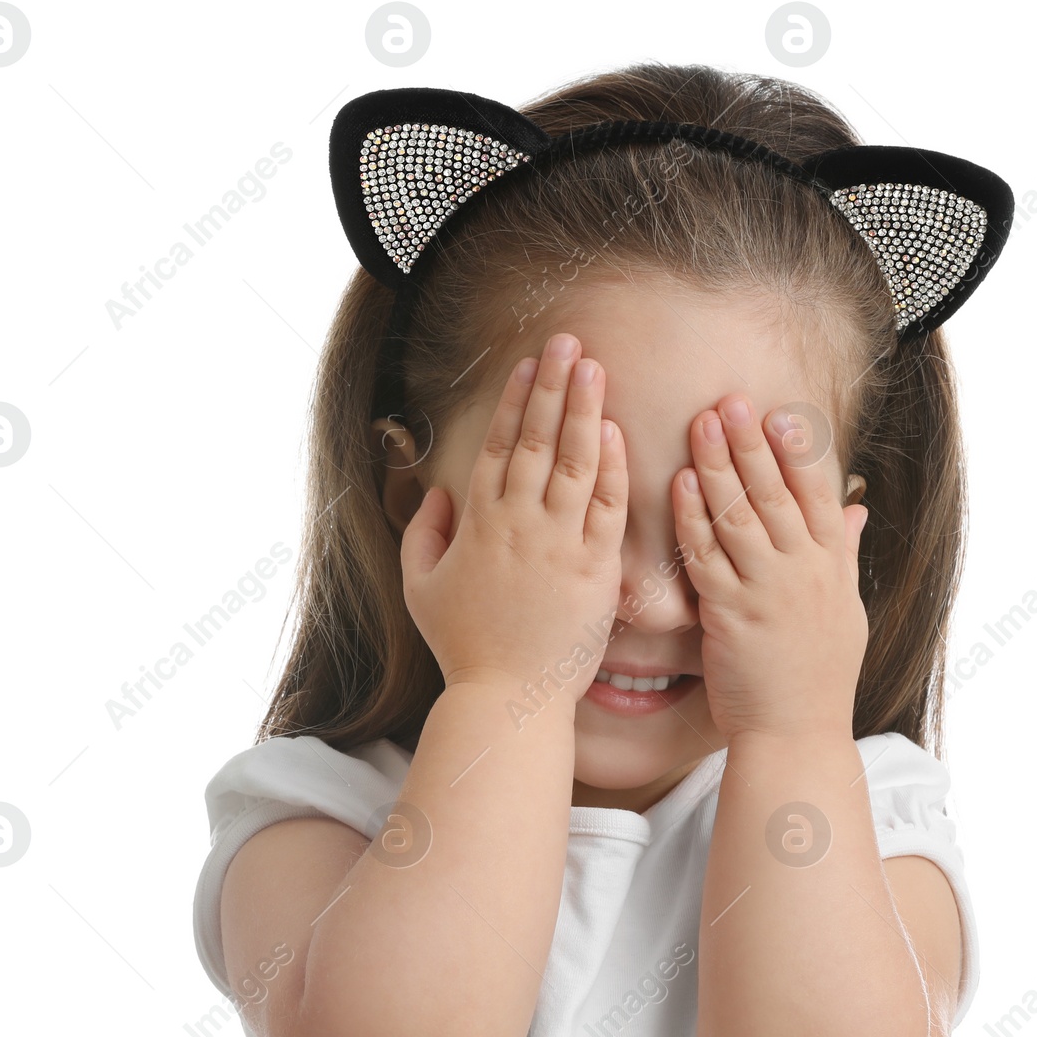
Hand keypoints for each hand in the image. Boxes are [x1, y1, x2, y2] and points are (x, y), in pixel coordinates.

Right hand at [401, 333, 627, 710]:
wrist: (505, 696)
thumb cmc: (463, 646)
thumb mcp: (421, 587)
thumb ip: (424, 535)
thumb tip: (438, 495)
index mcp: (478, 522)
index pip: (501, 445)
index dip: (517, 399)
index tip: (530, 362)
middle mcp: (518, 523)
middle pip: (538, 439)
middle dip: (554, 385)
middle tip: (569, 340)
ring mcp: (558, 544)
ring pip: (573, 462)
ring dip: (585, 410)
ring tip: (596, 367)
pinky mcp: (594, 570)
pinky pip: (605, 508)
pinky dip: (610, 468)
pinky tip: (615, 431)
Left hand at [671, 395, 867, 741]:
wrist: (797, 734)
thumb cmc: (817, 676)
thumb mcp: (845, 610)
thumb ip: (842, 553)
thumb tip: (853, 509)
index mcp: (831, 566)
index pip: (817, 493)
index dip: (798, 449)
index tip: (779, 410)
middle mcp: (804, 571)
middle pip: (777, 493)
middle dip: (752, 442)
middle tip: (730, 399)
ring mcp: (768, 591)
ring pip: (741, 515)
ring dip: (719, 465)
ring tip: (701, 423)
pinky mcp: (732, 615)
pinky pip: (708, 556)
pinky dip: (694, 517)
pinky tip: (680, 483)